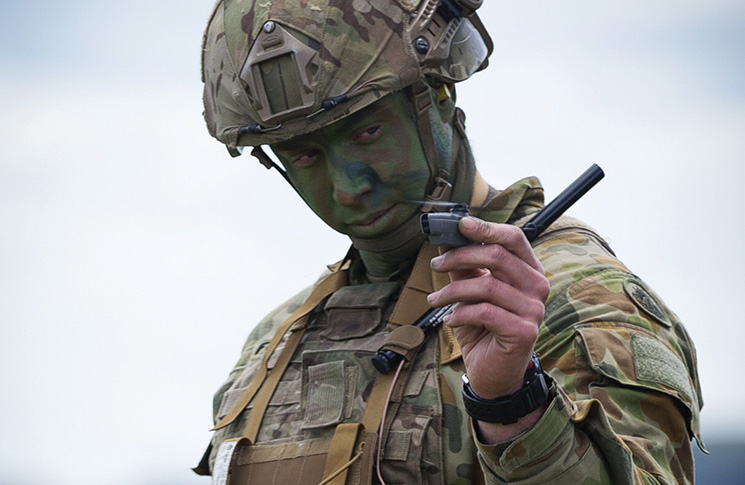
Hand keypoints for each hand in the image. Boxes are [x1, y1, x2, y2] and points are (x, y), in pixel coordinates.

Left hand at [426, 217, 549, 438]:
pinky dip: (460, 313)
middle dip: (459, 256)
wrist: (493, 373)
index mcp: (529, 270)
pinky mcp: (524, 332)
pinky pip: (485, 312)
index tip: (458, 224)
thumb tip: (446, 237)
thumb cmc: (483, 329)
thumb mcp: (469, 293)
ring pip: (487, 285)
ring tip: (435, 300)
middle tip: (435, 263)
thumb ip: (463, 267)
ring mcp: (534, 310)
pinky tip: (448, 320)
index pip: (514, 238)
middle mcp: (537, 287)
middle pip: (498, 256)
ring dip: (452, 291)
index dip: (486, 228)